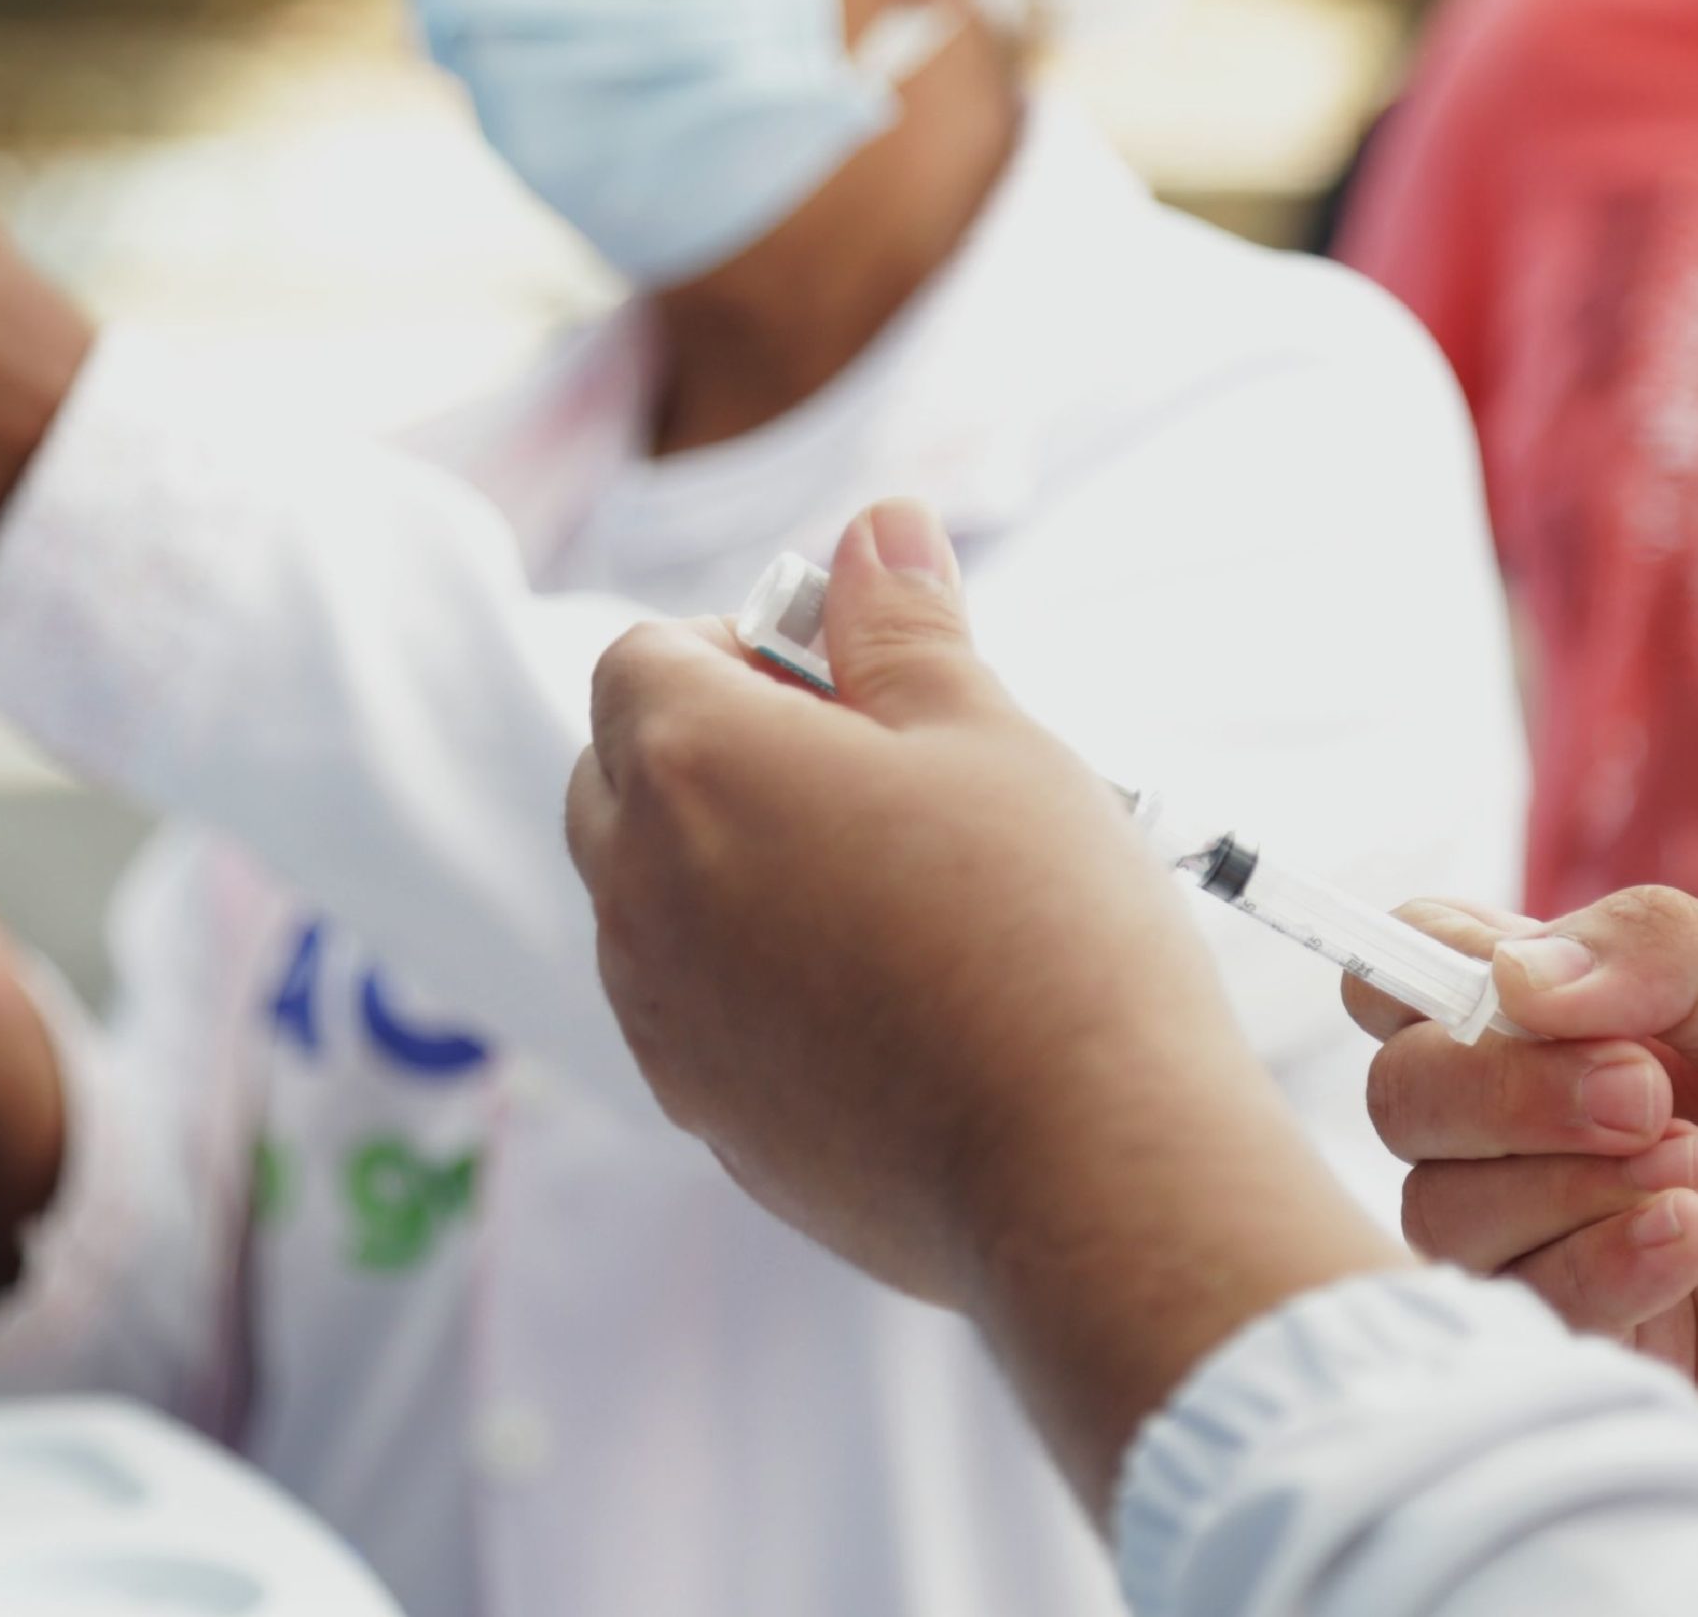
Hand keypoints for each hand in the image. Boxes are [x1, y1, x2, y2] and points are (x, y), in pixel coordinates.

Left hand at [567, 500, 1404, 1502]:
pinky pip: (690, 1007)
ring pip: (646, 898)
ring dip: (726, 864)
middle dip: (709, 747)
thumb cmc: (1044, 929)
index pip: (642, 656)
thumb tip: (875, 528)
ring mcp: (658, 1017)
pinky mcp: (703, 1116)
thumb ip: (901, 624)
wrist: (1080, 1168)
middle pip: (617, 775)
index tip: (841, 676)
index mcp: (689, 766)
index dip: (738, 643)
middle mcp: (636, 893)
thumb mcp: (986, 734)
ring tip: (889, 885)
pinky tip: (881, 992)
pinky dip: (746, 974)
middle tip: (865, 768)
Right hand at [1356, 889, 1697, 1499]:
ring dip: (1562, 1179)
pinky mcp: (1606, 1347)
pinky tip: (1695, 1244)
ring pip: (1440, 1206)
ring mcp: (1565, 1240)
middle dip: (1499, 1088)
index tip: (1473, 979)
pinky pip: (1523, 1305)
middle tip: (1643, 1091)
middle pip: (1404, 1097)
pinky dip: (1600, 1259)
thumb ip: (1647, 951)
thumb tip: (1499, 980)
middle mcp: (1546, 1131)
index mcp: (1577, 1026)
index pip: (1416, 980)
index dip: (1406, 972)